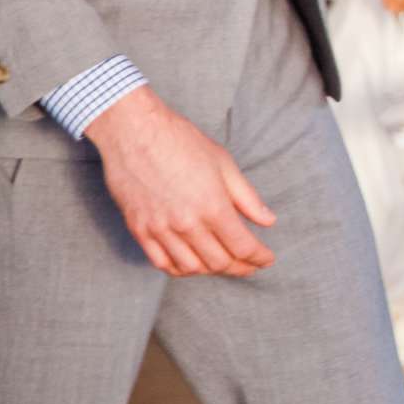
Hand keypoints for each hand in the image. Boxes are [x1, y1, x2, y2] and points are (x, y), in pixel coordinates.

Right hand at [85, 87, 277, 277]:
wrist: (135, 133)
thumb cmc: (183, 143)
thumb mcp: (224, 164)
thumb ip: (247, 198)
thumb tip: (268, 221)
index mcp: (212, 206)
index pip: (242, 246)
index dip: (258, 257)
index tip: (267, 259)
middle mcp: (186, 224)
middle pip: (218, 262)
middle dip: (240, 267)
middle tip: (250, 263)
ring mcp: (160, 229)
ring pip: (191, 268)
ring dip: (211, 270)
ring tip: (224, 263)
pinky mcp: (139, 230)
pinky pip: (161, 263)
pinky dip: (180, 269)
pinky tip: (192, 264)